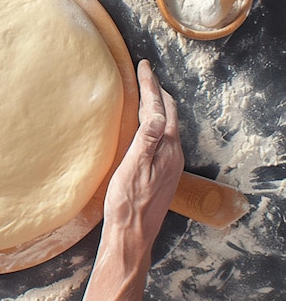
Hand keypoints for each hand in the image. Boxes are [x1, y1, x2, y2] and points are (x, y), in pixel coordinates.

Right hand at [104, 59, 184, 242]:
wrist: (132, 234)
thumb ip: (147, 140)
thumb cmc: (127, 203)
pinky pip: (163, 137)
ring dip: (158, 106)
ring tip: (146, 93)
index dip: (151, 85)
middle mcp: (173, 154)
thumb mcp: (133, 169)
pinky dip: (155, 122)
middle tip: (144, 74)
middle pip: (170, 113)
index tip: (143, 65)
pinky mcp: (163, 172)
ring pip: (168, 124)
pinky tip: (146, 126)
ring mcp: (170, 164)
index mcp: (167, 149)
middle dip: (158, 91)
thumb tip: (158, 113)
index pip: (160, 108)